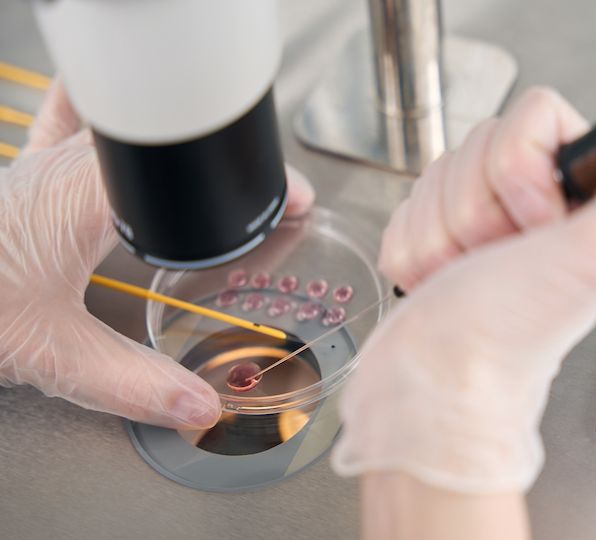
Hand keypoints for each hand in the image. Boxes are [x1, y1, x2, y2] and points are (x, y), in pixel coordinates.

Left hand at [0, 80, 314, 428]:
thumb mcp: (51, 353)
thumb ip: (131, 382)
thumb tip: (197, 406)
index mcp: (86, 201)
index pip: (186, 175)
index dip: (245, 185)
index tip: (291, 200)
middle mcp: (68, 169)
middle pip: (168, 144)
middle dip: (222, 167)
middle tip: (261, 195)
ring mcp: (45, 163)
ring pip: (126, 127)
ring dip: (173, 142)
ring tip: (209, 162)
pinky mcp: (29, 170)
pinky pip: (78, 125)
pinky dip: (111, 122)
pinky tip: (119, 128)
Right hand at [332, 88, 595, 492]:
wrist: (432, 394)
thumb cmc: (506, 338)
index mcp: (588, 201)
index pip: (535, 113)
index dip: (518, 167)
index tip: (532, 229)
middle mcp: (541, 210)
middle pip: (478, 144)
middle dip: (473, 209)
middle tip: (497, 261)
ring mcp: (486, 227)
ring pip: (437, 175)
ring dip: (439, 234)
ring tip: (466, 279)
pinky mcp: (439, 244)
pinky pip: (407, 208)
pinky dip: (413, 251)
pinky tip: (438, 285)